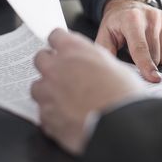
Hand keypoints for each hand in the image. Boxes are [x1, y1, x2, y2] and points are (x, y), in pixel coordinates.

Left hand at [31, 29, 145, 154]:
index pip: (56, 36)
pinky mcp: (46, 117)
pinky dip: (53, 113)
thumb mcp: (115, 66)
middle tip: (65, 73)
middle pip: (41, 59)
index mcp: (74, 50)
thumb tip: (90, 63)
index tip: (63, 48)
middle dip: (51, 64)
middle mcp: (56, 68)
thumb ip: (94, 60)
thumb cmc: (123, 95)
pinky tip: (69, 116)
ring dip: (49, 90)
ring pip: (38, 86)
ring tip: (67, 99)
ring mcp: (48, 93)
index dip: (61, 43)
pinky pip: (43, 112)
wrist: (121, 126)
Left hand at [96, 0, 161, 82]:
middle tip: (135, 55)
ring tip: (144, 48)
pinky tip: (154, 44)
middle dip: (146, 63)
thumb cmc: (117, 23)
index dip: (146, 65)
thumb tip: (114, 70)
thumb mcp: (104, 35)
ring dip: (155, 58)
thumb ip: (106, 52)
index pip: (140, 48)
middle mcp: (151, 16)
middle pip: (155, 55)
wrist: (128, 6)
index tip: (153, 78)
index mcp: (131, 19)